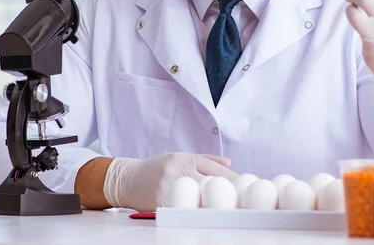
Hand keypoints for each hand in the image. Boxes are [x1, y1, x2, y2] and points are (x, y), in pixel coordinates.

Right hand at [103, 152, 236, 210]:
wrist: (127, 178)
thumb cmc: (156, 168)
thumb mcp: (180, 156)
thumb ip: (206, 160)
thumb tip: (230, 163)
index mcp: (186, 158)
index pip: (216, 168)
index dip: (233, 178)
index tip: (245, 187)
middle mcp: (179, 169)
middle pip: (210, 182)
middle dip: (227, 192)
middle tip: (241, 202)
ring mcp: (170, 185)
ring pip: (197, 197)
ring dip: (213, 205)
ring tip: (227, 211)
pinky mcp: (161, 200)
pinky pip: (181, 208)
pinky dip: (193, 213)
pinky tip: (203, 217)